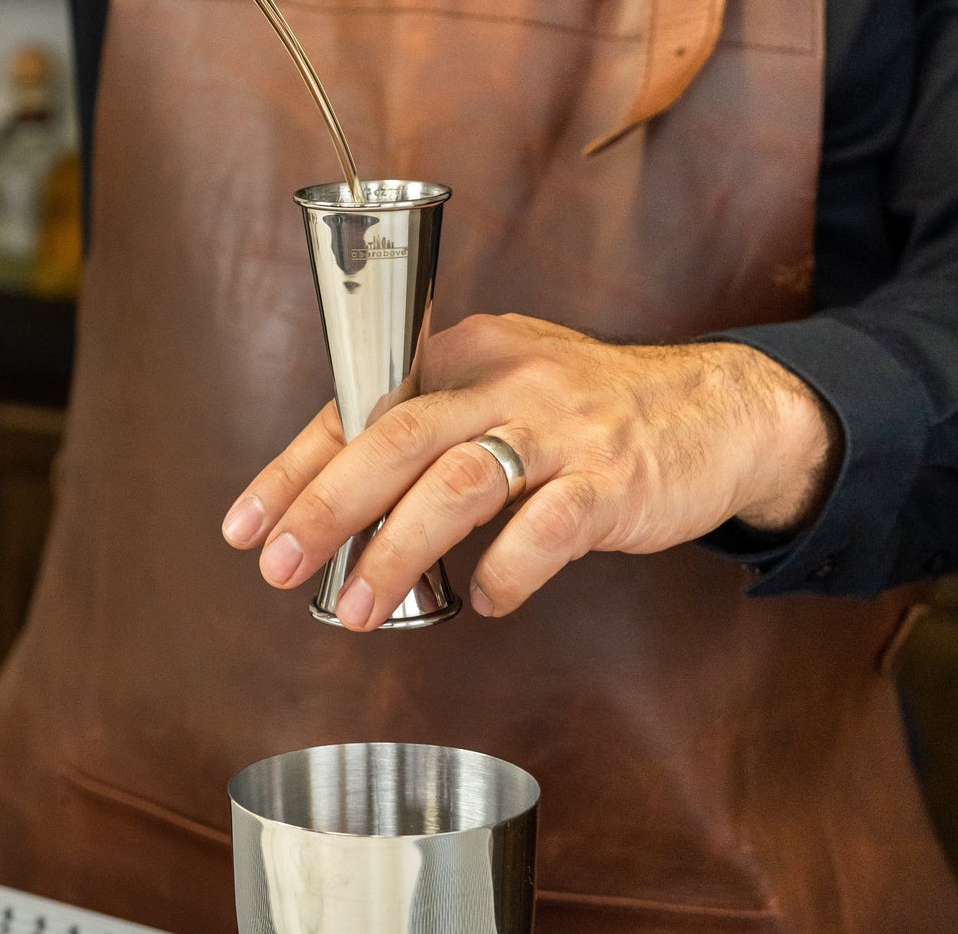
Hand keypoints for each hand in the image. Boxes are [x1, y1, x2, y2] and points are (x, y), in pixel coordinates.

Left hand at [222, 314, 839, 629]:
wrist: (715, 406)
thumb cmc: (586, 409)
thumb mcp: (500, 386)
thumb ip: (432, 427)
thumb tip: (342, 503)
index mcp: (462, 352)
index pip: (356, 405)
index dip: (294, 467)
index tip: (245, 525)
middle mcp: (504, 380)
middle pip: (396, 435)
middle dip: (326, 505)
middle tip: (277, 565)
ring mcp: (561, 426)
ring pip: (460, 481)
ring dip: (398, 550)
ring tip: (356, 608)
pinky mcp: (613, 477)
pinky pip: (549, 527)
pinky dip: (507, 571)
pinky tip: (485, 601)